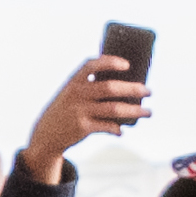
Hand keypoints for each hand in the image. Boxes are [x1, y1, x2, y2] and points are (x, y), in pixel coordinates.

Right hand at [23, 55, 149, 181]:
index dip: (109, 62)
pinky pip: (107, 126)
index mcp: (74, 81)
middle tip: (148, 90)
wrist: (46, 134)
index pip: (91, 65)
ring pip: (114, 109)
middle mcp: (77, 94)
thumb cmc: (67, 109)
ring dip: (135, 110)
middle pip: (110, 88)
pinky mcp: (82, 128)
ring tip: (148, 112)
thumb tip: (128, 85)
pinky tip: (122, 131)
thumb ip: (92, 86)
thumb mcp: (72, 93)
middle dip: (132, 89)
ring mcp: (79, 111)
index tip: (127, 64)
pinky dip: (117, 129)